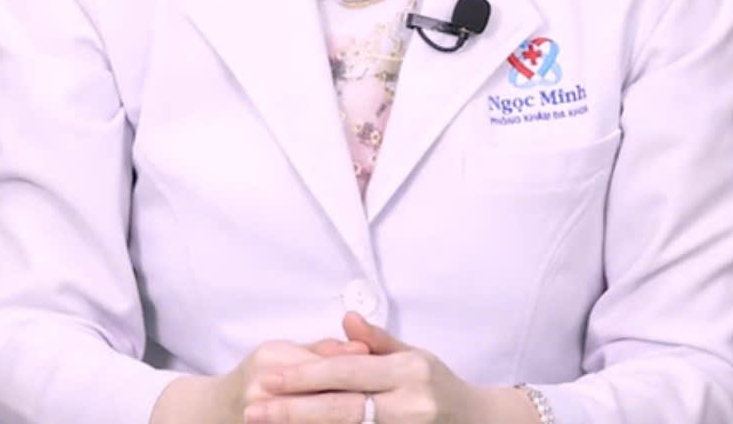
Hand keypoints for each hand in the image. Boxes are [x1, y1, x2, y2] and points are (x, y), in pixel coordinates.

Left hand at [236, 311, 531, 422]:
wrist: (479, 423)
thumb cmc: (441, 386)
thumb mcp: (416, 355)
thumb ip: (377, 342)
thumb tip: (346, 319)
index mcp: (409, 372)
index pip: (347, 373)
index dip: (305, 376)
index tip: (271, 378)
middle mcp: (409, 404)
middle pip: (340, 409)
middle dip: (291, 411)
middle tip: (253, 410)